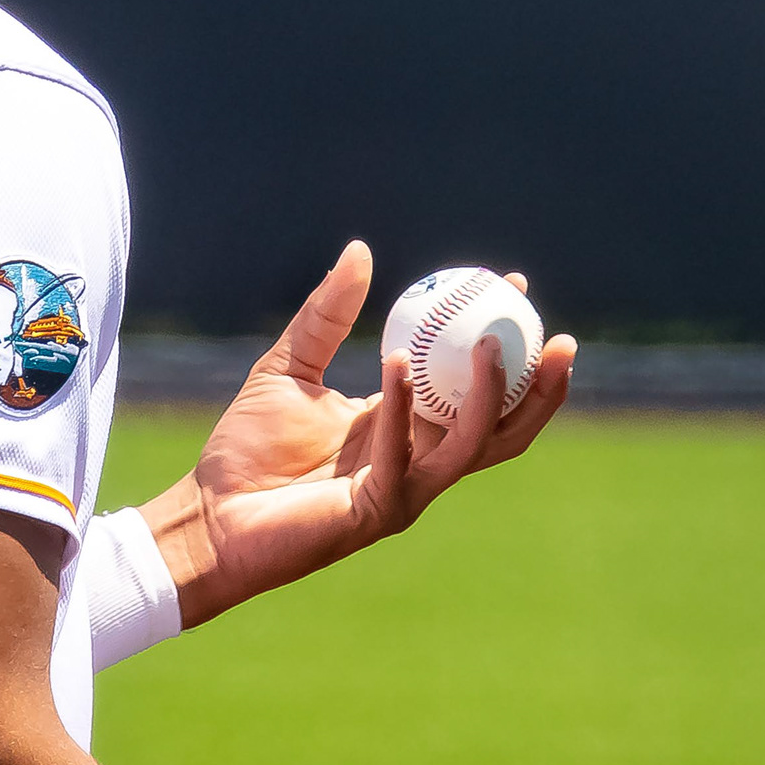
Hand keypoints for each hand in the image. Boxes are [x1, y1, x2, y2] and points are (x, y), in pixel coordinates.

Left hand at [139, 240, 575, 627]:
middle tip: (555, 336)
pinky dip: (402, 407)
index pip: (475, 385)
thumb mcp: (289, 365)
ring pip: (473, 447)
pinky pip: (402, 456)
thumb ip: (326, 314)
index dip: (507, 341)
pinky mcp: (377, 511)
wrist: (209, 515)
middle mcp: (418, 460)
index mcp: (406, 426)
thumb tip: (359, 250)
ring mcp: (404, 490)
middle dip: (540, 387)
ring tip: (492, 341)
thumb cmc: (246, 449)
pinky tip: (398, 363)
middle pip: (504, 428)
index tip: (516, 288)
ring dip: (491, 395)